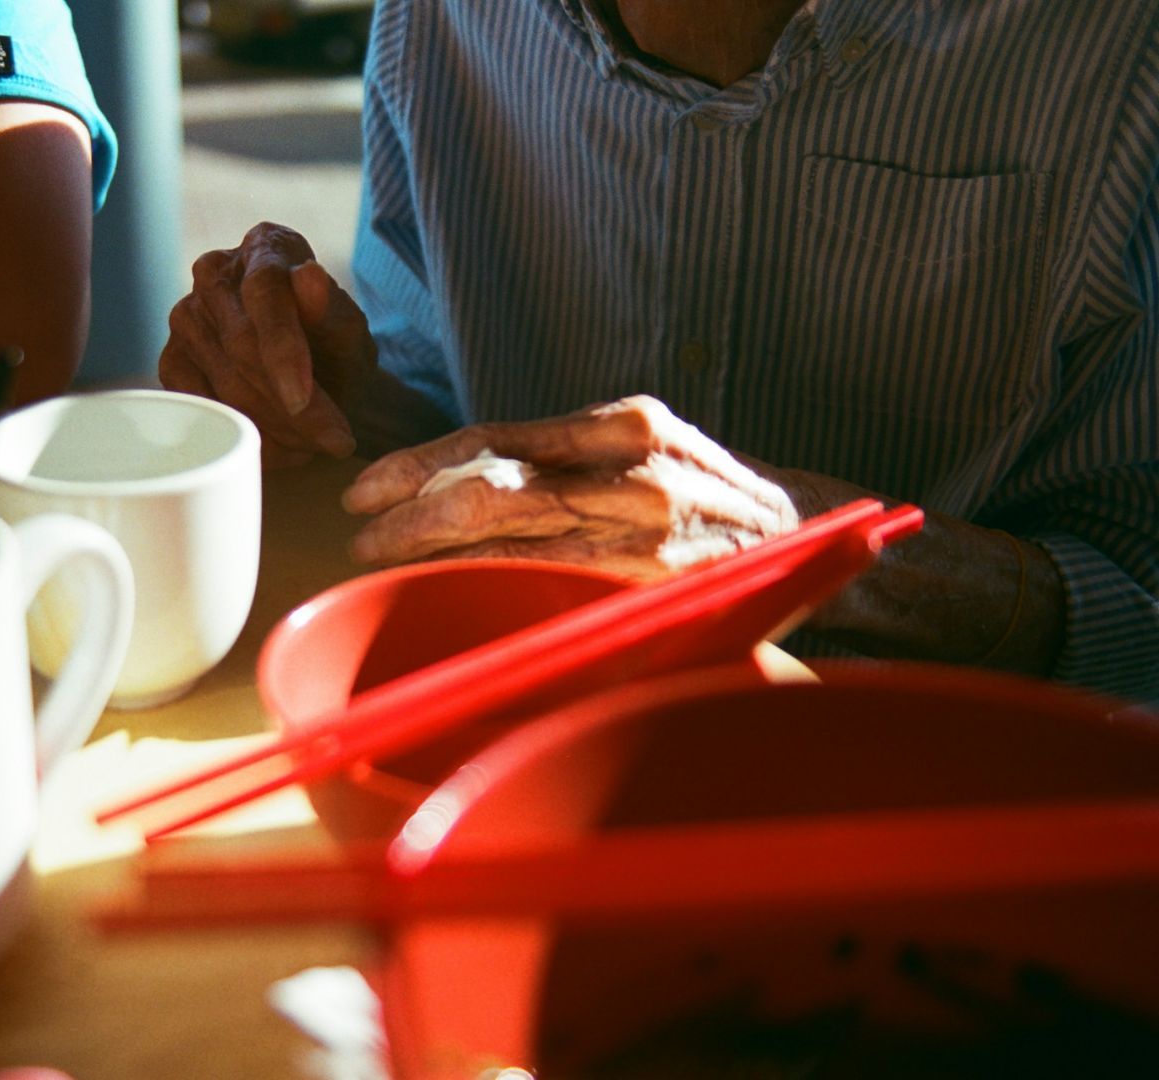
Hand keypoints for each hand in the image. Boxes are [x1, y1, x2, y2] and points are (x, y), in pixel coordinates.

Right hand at [159, 222, 376, 466]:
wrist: (317, 382)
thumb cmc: (336, 348)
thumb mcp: (350, 335)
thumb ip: (332, 310)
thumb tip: (309, 275)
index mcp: (265, 246)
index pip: (264, 293)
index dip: (283, 350)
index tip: (302, 399)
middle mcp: (213, 272)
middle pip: (242, 348)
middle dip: (291, 407)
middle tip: (334, 441)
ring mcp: (185, 317)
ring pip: (224, 386)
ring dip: (276, 429)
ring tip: (316, 446)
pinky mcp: (171, 362)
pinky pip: (203, 409)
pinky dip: (246, 438)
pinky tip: (282, 448)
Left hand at [341, 396, 800, 578]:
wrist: (801, 543)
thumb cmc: (702, 496)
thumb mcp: (643, 449)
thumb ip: (562, 456)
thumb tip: (455, 477)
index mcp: (624, 423)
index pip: (491, 437)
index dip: (416, 464)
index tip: (365, 488)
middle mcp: (632, 468)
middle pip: (486, 481)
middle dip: (407, 510)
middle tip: (359, 531)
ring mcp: (645, 528)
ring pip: (506, 532)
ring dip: (429, 550)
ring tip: (379, 560)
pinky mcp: (652, 582)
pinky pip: (545, 582)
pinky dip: (483, 583)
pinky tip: (443, 591)